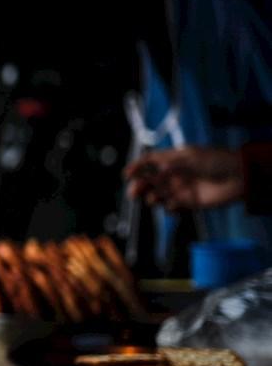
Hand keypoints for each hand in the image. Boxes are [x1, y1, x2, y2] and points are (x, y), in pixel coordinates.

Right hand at [125, 146, 243, 210]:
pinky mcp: (187, 203)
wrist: (238, 177)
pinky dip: (167, 208)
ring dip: (151, 198)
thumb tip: (150, 171)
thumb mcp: (189, 156)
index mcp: (172, 159)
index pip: (149, 162)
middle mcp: (173, 174)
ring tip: (154, 199)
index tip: (127, 174)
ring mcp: (179, 188)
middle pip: (148, 180)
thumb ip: (168, 164)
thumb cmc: (215, 161)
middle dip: (138, 186)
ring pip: (156, 195)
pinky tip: (172, 206)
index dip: (136, 167)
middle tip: (134, 191)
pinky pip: (170, 208)